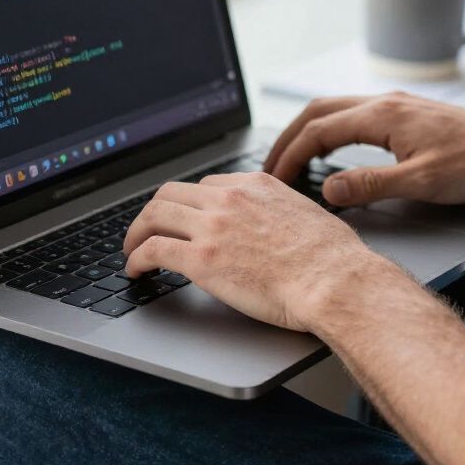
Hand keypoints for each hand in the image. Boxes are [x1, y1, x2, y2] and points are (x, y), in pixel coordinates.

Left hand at [122, 171, 378, 331]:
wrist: (333, 279)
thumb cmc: (331, 257)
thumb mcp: (305, 214)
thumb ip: (279, 211)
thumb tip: (276, 225)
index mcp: (255, 185)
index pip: (206, 185)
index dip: (188, 203)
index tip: (182, 217)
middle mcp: (230, 198)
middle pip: (172, 193)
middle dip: (153, 212)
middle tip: (146, 230)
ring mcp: (213, 226)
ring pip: (155, 215)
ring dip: (136, 232)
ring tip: (131, 249)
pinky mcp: (202, 259)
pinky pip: (153, 250)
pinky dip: (135, 258)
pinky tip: (134, 270)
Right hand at [264, 91, 464, 207]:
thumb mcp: (421, 183)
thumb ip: (370, 186)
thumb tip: (328, 190)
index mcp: (382, 115)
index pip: (318, 131)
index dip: (289, 155)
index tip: (273, 180)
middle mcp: (384, 102)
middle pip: (318, 111)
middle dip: (288, 138)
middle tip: (269, 168)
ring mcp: (395, 105)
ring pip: (335, 109)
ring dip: (308, 132)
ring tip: (292, 159)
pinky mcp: (406, 113)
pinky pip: (353, 115)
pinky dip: (330, 130)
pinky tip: (333, 150)